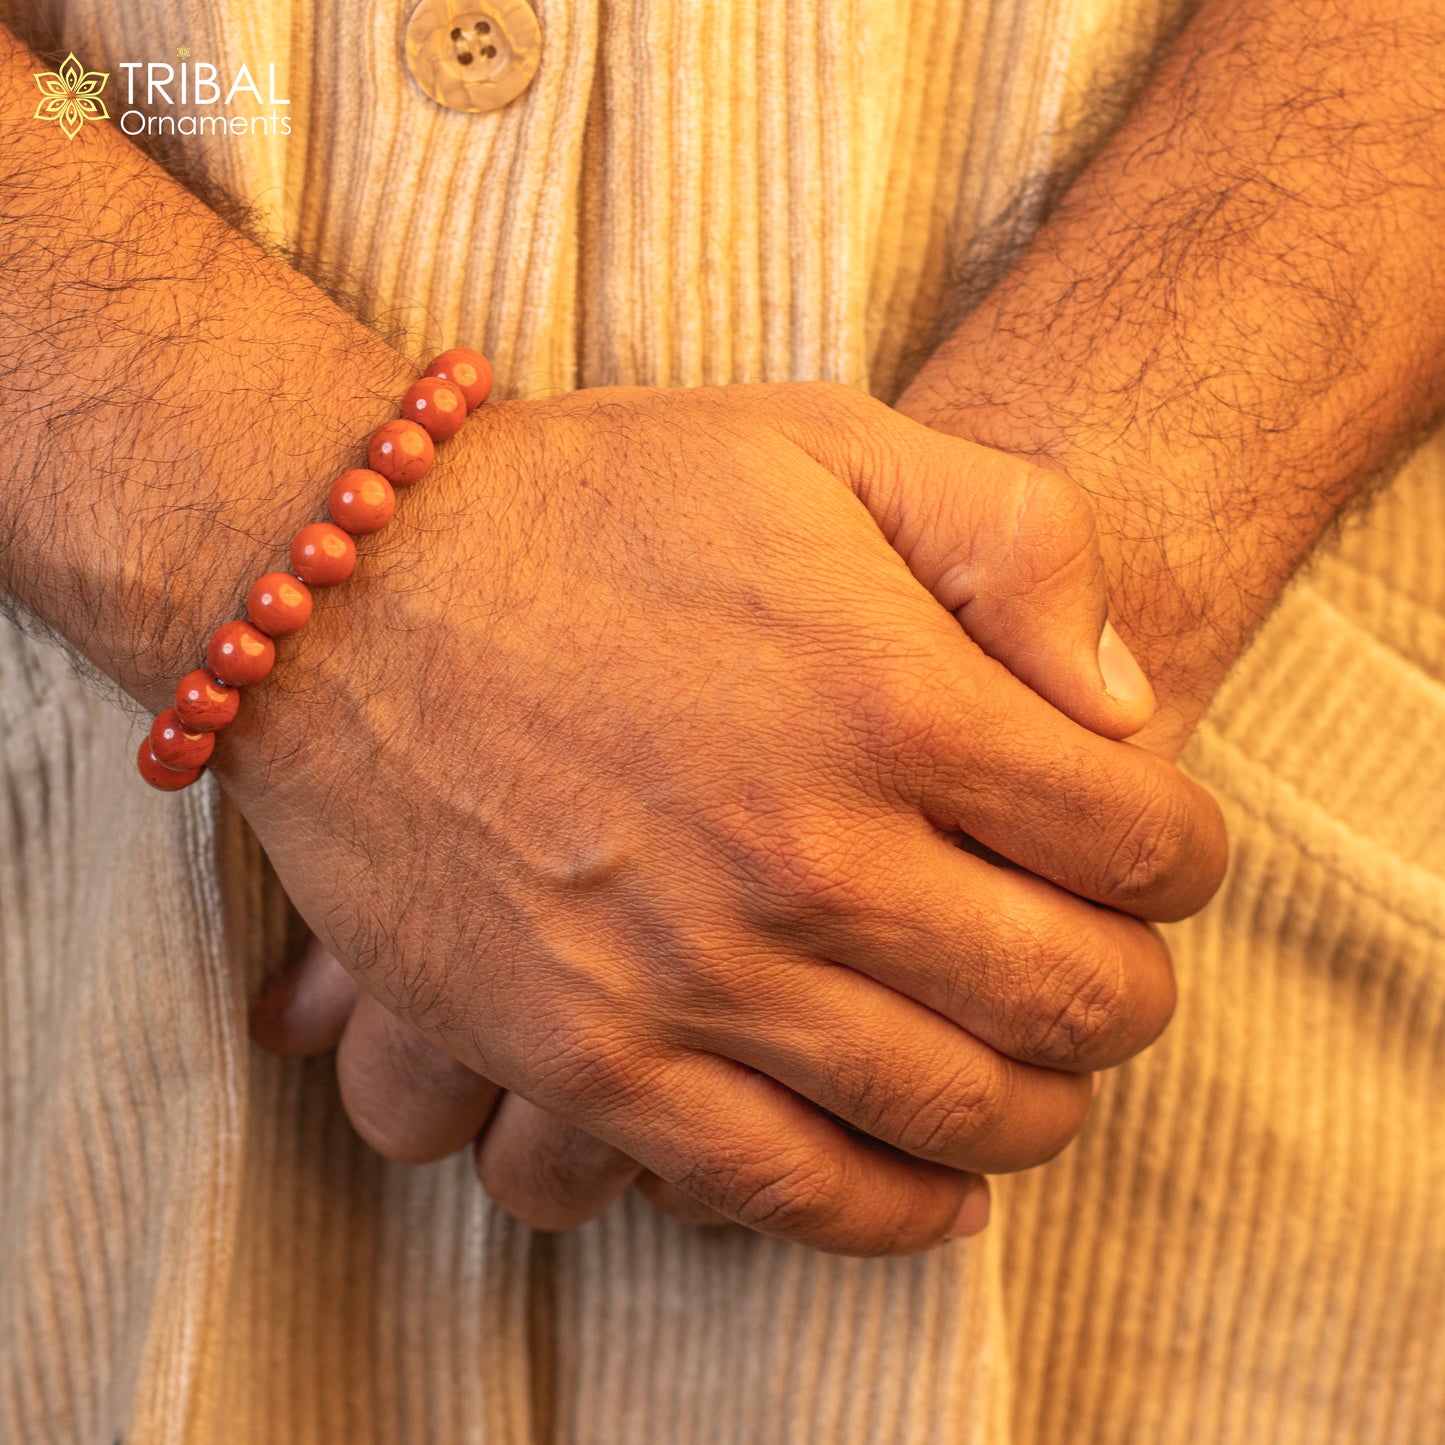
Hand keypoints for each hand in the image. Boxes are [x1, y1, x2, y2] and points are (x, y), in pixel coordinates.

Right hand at [231, 381, 1224, 1254]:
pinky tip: (930, 1192)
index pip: (1138, 839)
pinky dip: (890, 1213)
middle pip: (1071, 997)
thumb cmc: (593, 504)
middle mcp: (807, 856)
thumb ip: (1014, 540)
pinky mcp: (584, 1057)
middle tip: (1108, 973)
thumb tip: (1121, 699)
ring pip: (954, 1114)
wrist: (347, 591)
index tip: (1157, 856)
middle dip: (1129, 997)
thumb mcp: (823, 441)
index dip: (1181, 857)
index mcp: (891, 698)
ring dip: (1037, 1111)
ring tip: (1036, 1080)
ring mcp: (694, 974)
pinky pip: (783, 1192)